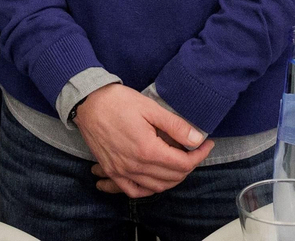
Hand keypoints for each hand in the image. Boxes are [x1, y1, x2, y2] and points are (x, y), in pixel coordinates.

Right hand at [75, 85, 213, 197]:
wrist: (88, 103)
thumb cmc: (118, 102)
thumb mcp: (150, 108)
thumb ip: (175, 126)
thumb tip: (197, 138)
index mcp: (147, 150)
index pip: (183, 164)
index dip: (199, 155)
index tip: (206, 144)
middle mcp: (135, 166)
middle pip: (172, 178)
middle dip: (188, 166)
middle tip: (194, 150)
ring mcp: (122, 171)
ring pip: (156, 187)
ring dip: (172, 178)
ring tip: (178, 162)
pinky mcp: (112, 171)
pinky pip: (133, 191)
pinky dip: (148, 189)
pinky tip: (154, 180)